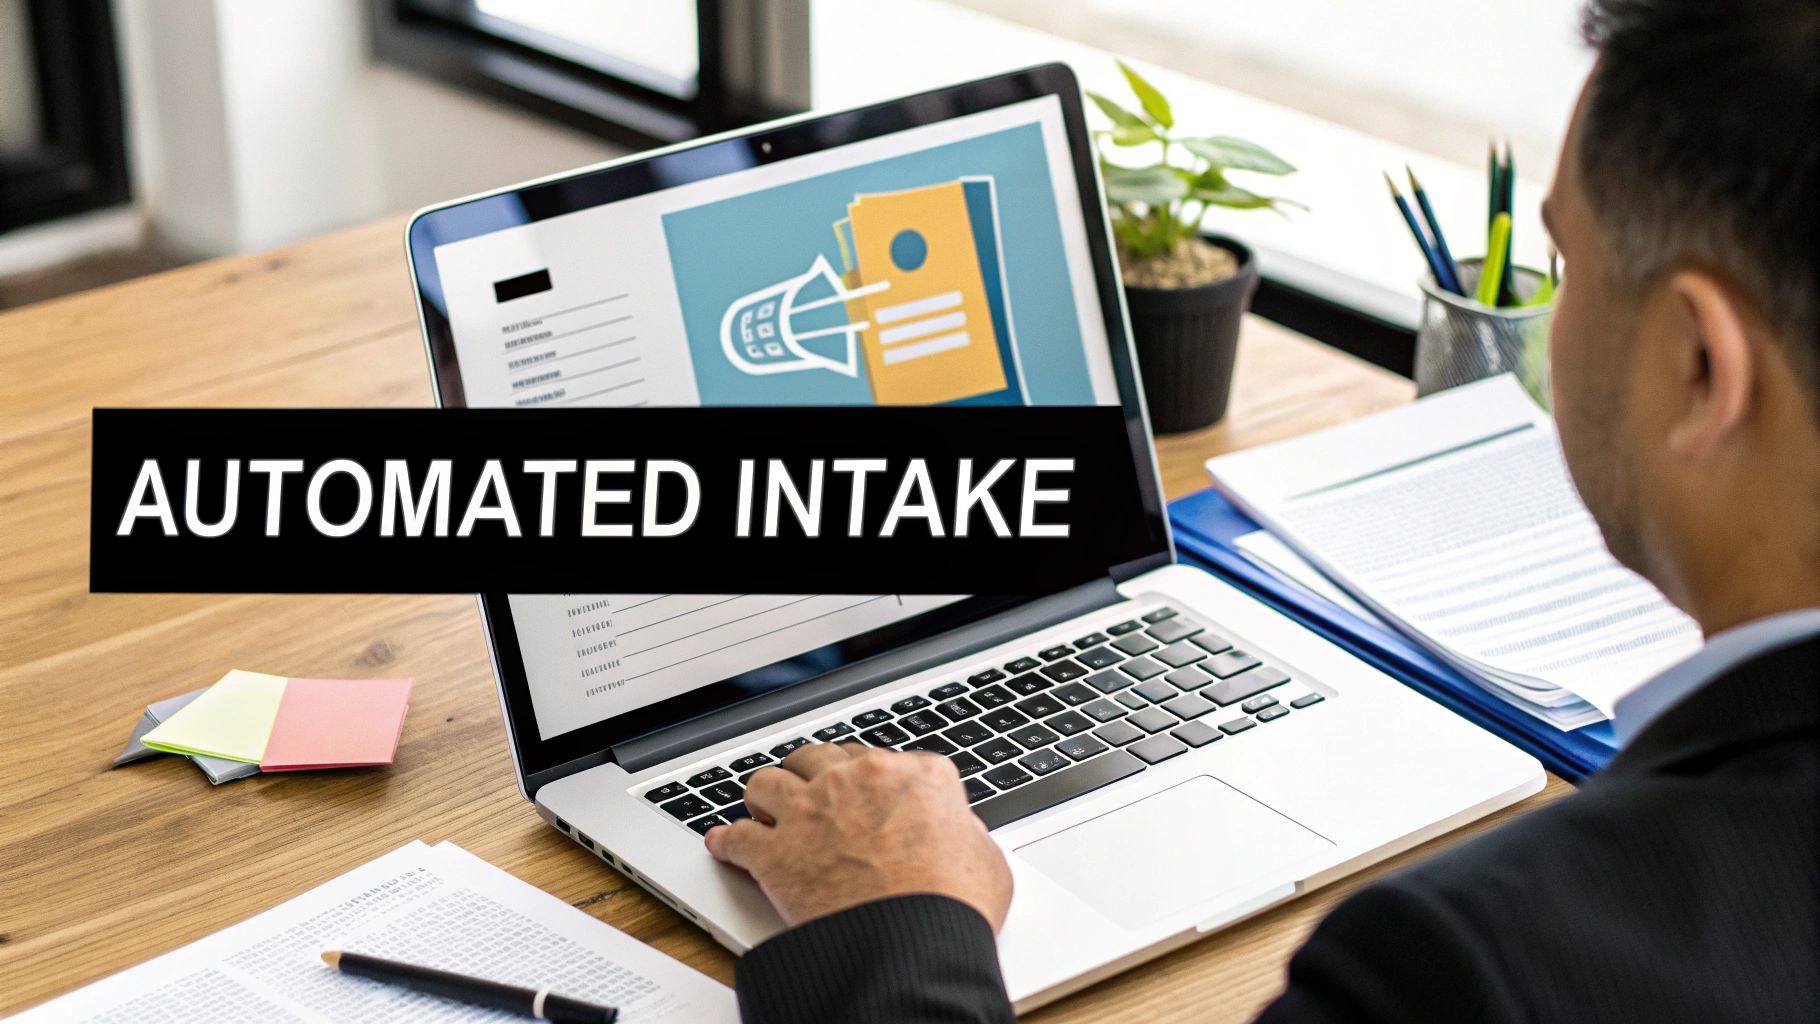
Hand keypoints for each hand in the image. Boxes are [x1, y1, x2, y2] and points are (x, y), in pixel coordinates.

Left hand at [704, 743, 1012, 929]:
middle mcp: (857, 780)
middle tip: (810, 793)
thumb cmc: (952, 905)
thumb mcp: (986, 860)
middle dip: (812, 775)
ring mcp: (811, 812)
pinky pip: (736, 836)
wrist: (911, 942)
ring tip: (764, 809)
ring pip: (768, 782)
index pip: (882, 760)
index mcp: (914, 776)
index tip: (863, 791)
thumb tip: (960, 834)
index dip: (868, 778)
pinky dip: (728, 842)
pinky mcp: (776, 853)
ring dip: (766, 796)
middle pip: (818, 757)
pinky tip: (724, 845)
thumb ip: (966, 833)